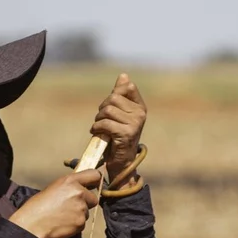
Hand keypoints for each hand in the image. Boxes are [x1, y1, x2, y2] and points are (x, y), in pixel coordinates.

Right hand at [8, 169, 102, 237]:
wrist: (31, 225)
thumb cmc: (37, 207)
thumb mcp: (54, 188)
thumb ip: (70, 187)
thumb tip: (81, 188)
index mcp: (70, 181)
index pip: (95, 175)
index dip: (95, 181)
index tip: (93, 185)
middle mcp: (79, 193)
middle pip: (93, 198)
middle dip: (86, 202)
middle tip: (71, 206)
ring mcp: (81, 208)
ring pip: (87, 212)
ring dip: (78, 214)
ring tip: (62, 216)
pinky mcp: (81, 223)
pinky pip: (82, 223)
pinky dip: (75, 224)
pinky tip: (63, 223)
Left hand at [91, 73, 146, 188]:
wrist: (122, 162)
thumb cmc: (119, 136)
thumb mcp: (121, 114)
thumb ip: (121, 95)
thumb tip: (123, 76)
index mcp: (140, 107)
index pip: (127, 87)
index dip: (114, 94)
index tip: (110, 108)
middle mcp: (140, 114)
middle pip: (113, 98)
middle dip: (102, 109)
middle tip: (101, 120)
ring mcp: (134, 124)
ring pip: (108, 110)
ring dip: (98, 119)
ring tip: (100, 128)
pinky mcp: (126, 134)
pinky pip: (105, 123)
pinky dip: (97, 128)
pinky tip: (97, 133)